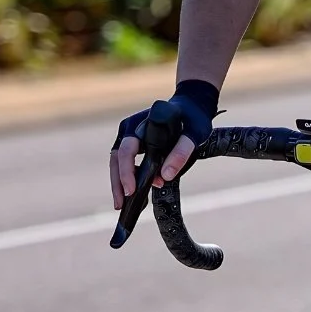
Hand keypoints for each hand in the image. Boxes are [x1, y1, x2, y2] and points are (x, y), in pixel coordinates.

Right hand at [109, 80, 218, 208]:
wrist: (191, 106)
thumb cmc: (193, 119)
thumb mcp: (194, 134)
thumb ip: (181, 152)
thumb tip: (165, 177)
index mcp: (142, 123)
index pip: (127, 150)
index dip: (126, 171)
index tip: (131, 190)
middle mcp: (130, 128)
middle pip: (116, 158)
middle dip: (118, 183)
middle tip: (120, 205)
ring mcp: (130, 135)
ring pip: (117, 162)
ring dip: (118, 183)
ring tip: (122, 205)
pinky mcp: (133, 142)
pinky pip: (125, 162)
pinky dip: (127, 178)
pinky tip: (133, 194)